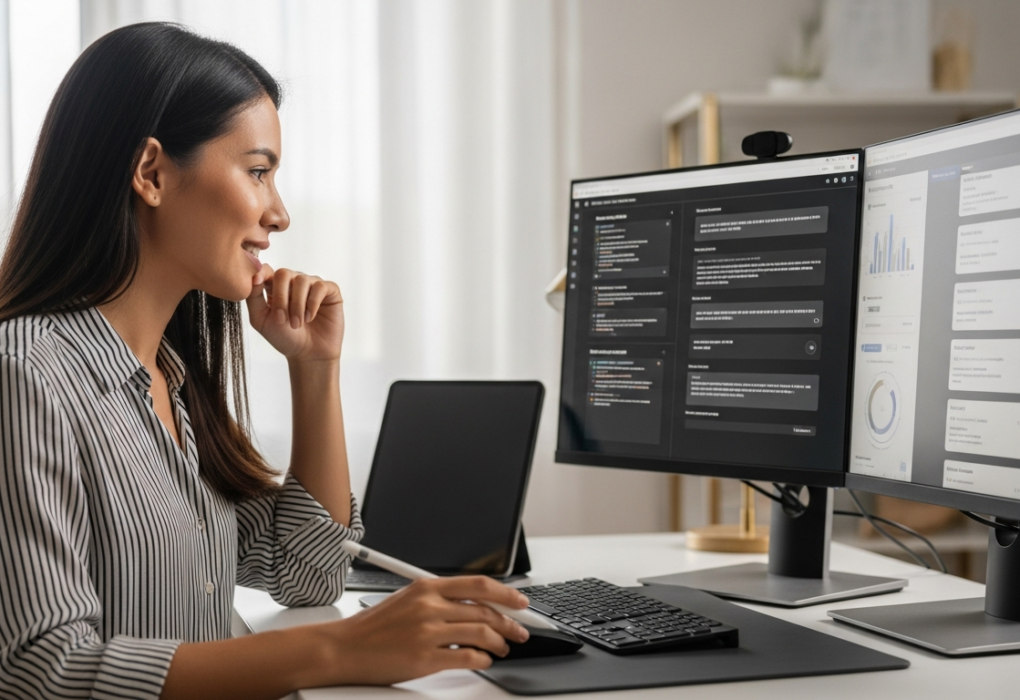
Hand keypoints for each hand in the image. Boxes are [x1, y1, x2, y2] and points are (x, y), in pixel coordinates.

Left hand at [246, 264, 343, 361]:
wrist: (309, 355)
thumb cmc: (284, 338)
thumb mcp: (261, 319)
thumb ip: (253, 297)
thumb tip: (253, 276)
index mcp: (275, 287)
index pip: (267, 270)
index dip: (262, 272)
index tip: (256, 282)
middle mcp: (294, 283)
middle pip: (284, 273)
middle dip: (281, 297)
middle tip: (282, 319)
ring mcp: (312, 285)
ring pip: (302, 280)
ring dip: (297, 305)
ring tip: (298, 324)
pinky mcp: (330, 291)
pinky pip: (320, 287)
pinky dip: (313, 303)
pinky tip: (310, 318)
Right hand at [317, 577, 531, 685]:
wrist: (344, 648)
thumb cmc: (374, 628)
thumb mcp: (407, 600)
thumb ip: (439, 601)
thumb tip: (476, 608)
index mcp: (426, 587)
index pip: (478, 585)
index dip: (506, 594)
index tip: (521, 603)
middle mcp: (429, 606)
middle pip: (484, 610)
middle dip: (510, 622)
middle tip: (520, 631)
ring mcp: (427, 632)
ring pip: (481, 632)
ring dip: (499, 642)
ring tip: (503, 648)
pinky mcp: (425, 658)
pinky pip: (467, 658)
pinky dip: (483, 659)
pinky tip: (484, 661)